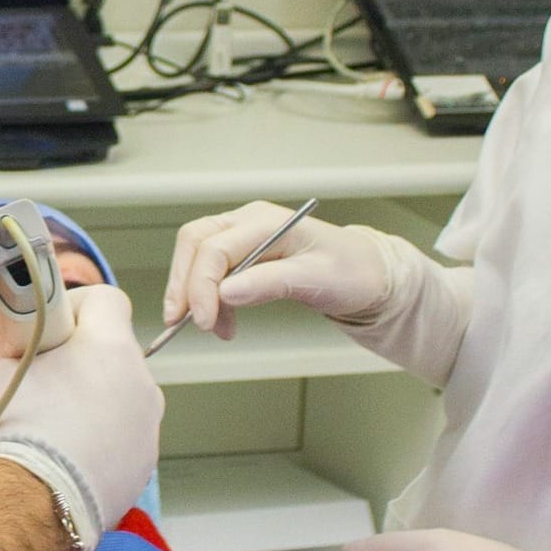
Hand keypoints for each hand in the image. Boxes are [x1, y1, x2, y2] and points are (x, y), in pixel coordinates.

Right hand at [0, 285, 163, 550]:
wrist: (30, 504)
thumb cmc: (14, 428)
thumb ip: (16, 352)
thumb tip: (17, 359)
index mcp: (110, 345)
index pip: (107, 299)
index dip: (76, 305)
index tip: (50, 325)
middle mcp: (141, 381)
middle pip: (114, 353)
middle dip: (81, 360)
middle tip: (44, 379)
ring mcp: (147, 426)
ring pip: (121, 397)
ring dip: (94, 402)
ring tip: (54, 427)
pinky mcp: (144, 465)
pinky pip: (123, 438)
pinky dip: (100, 442)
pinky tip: (68, 459)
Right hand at [165, 202, 392, 338]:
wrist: (367, 273)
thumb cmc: (351, 271)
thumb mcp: (316, 280)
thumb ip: (271, 283)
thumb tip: (227, 293)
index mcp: (268, 222)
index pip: (216, 248)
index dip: (202, 286)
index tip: (203, 321)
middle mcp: (249, 221)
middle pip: (195, 243)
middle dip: (184, 284)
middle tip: (182, 322)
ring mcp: (243, 234)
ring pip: (197, 255)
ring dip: (194, 293)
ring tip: (213, 328)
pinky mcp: (242, 251)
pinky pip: (211, 269)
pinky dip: (209, 297)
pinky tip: (222, 321)